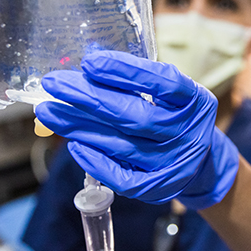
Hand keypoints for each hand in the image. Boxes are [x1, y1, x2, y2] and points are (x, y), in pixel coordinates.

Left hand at [35, 50, 239, 209]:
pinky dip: (95, 160)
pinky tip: (73, 144)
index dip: (126, 71)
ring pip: (122, 144)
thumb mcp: (171, 94)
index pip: (163, 83)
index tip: (90, 62)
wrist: (201, 165)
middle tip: (55, 84)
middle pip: (135, 115)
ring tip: (49, 112)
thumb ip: (139, 80)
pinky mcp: (156, 188)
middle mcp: (187, 133)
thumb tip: (89, 65)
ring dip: (81, 127)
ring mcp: (173, 163)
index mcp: (195, 101)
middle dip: (90, 98)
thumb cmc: (176, 118)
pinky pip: (122, 177)